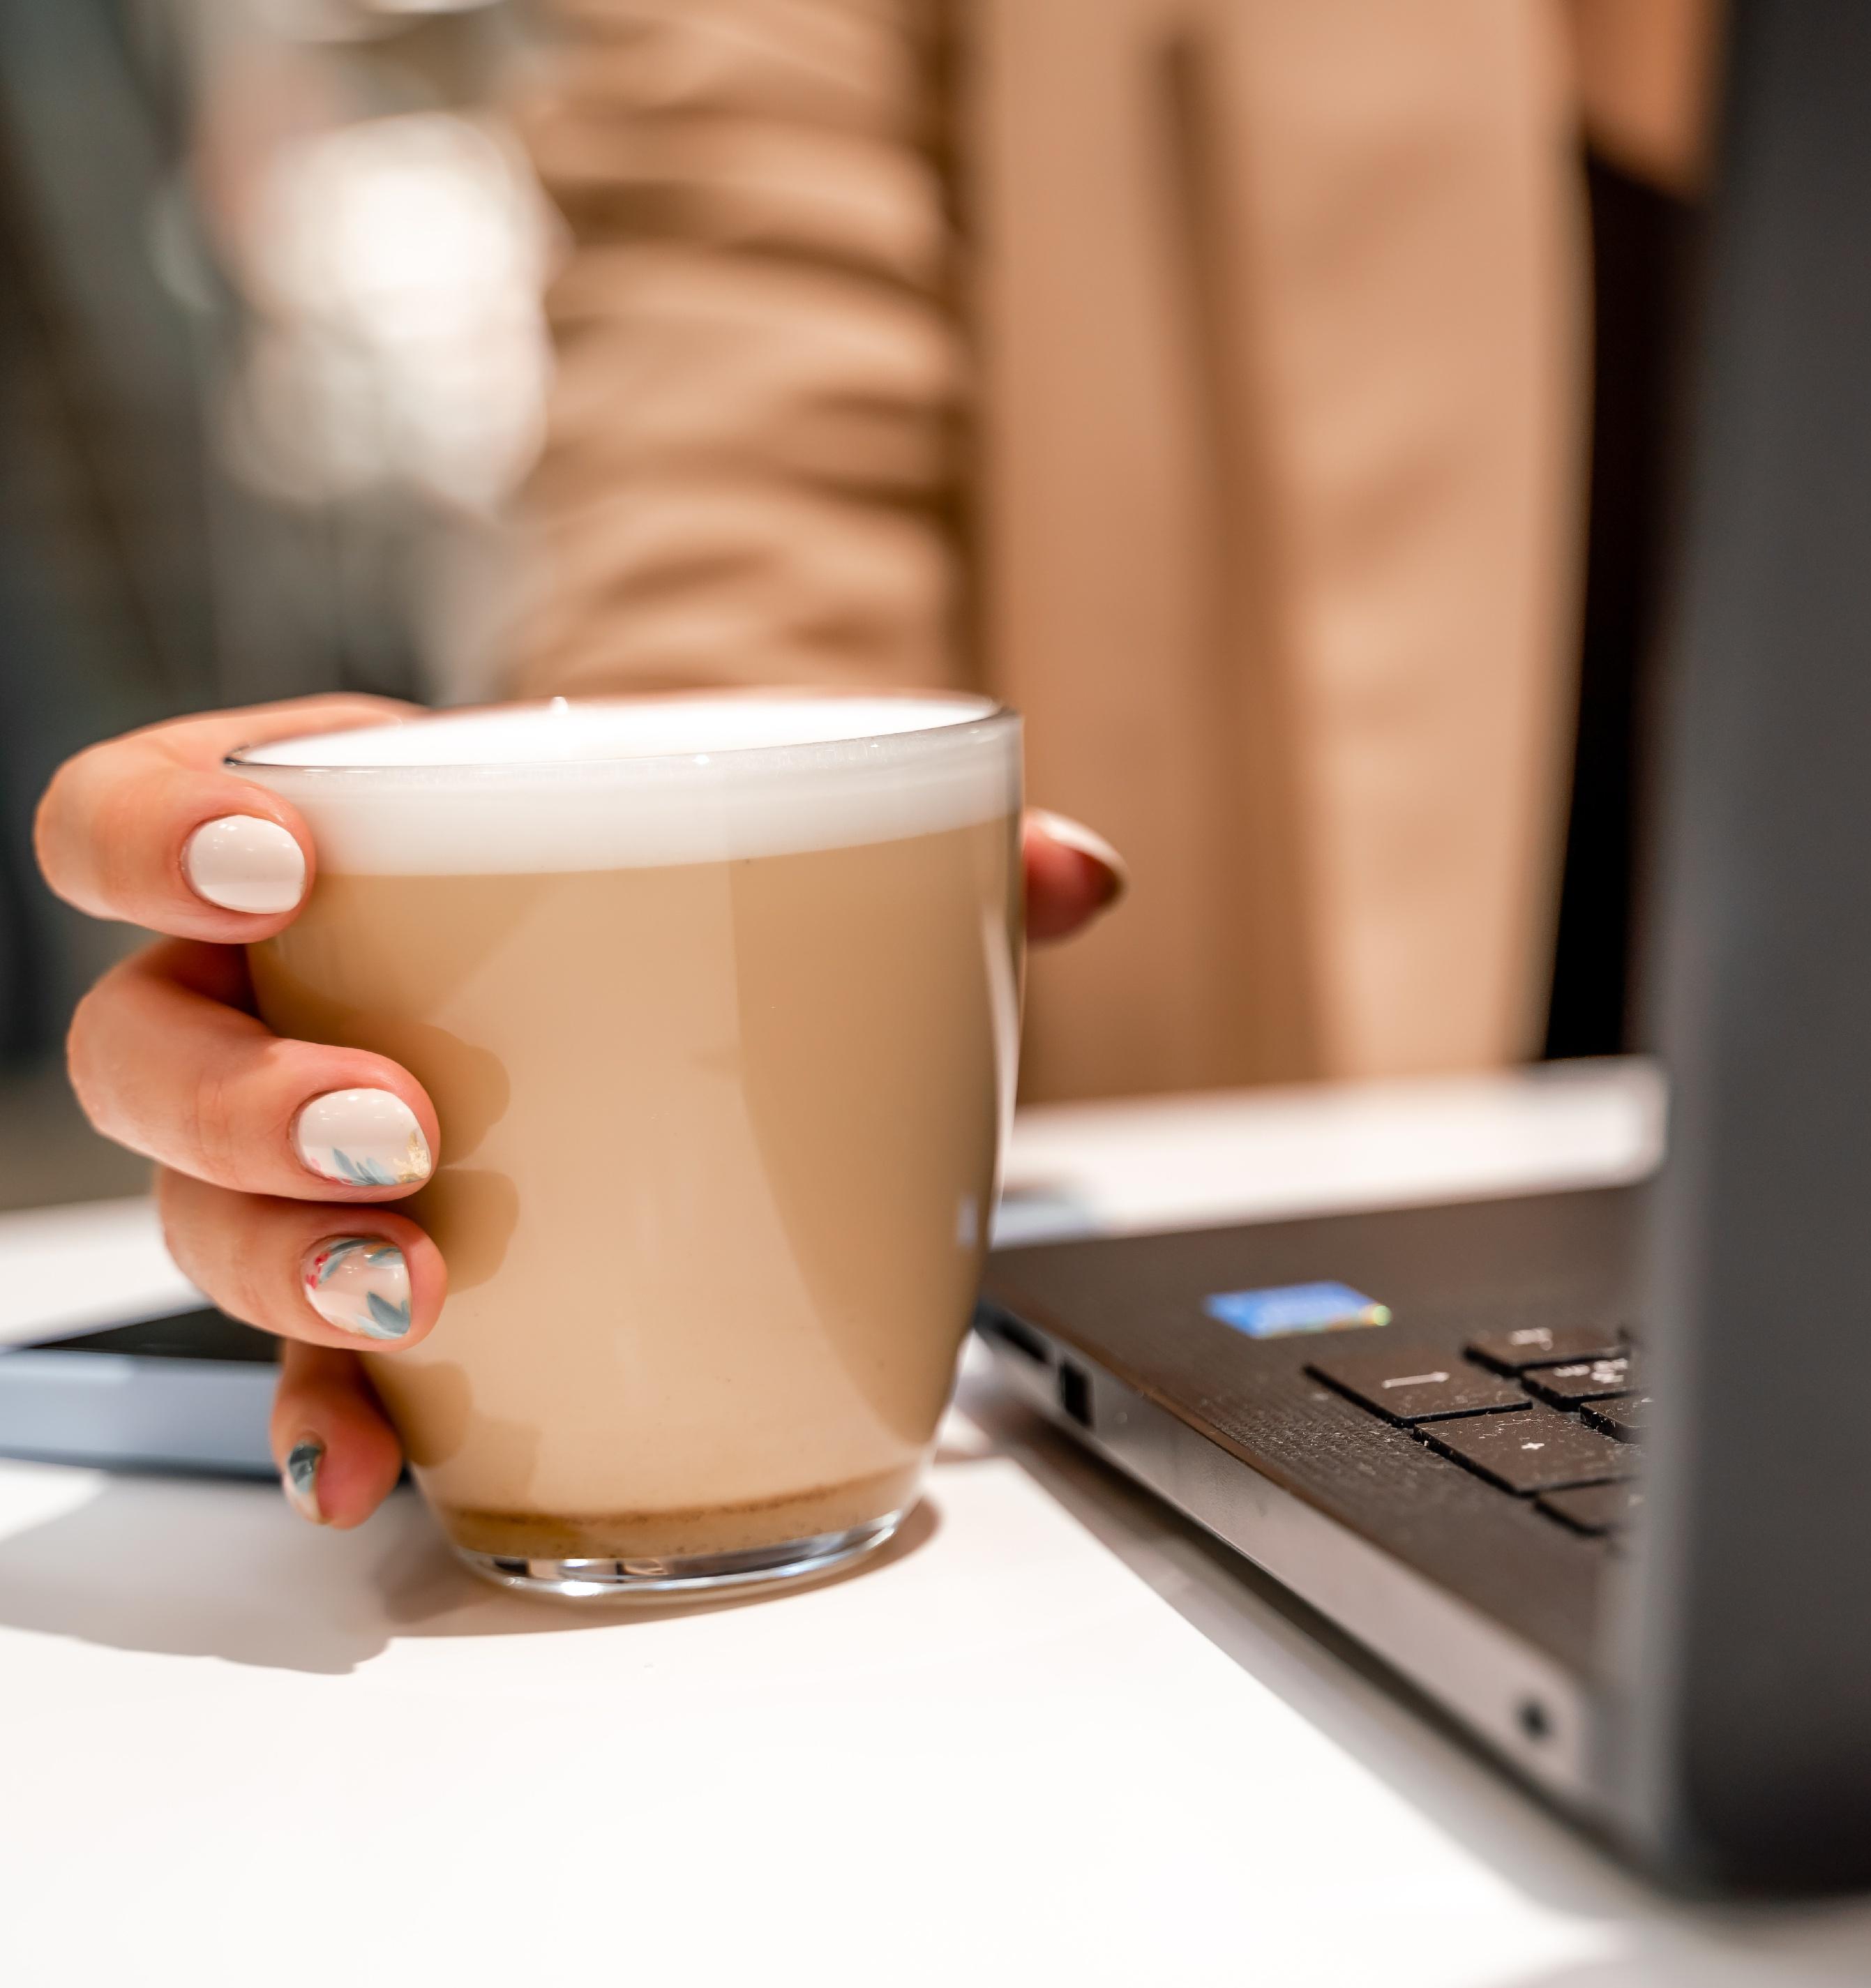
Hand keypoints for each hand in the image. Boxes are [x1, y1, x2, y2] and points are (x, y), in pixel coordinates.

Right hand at [34, 698, 1126, 1527]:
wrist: (689, 1007)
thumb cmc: (679, 900)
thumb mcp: (772, 843)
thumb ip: (927, 848)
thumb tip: (1081, 871)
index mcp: (351, 846)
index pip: (151, 807)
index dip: (163, 832)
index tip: (281, 868)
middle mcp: (283, 1004)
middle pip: (145, 1042)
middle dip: (235, 1096)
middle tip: (396, 1127)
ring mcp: (300, 1167)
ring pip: (197, 1217)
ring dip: (280, 1264)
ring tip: (418, 1283)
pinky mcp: (359, 1301)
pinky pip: (296, 1367)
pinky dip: (323, 1417)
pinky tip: (367, 1461)